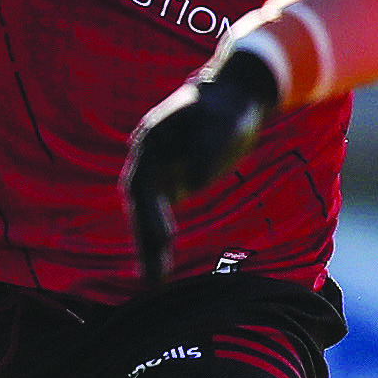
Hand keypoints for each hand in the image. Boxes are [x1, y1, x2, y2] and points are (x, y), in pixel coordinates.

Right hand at [123, 43, 283, 286]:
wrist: (237, 96)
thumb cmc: (229, 108)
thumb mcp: (222, 124)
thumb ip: (206, 151)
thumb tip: (193, 180)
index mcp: (152, 141)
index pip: (142, 184)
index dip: (149, 214)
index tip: (162, 239)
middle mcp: (149, 159)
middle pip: (140, 206)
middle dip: (145, 240)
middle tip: (152, 275)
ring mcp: (160, 172)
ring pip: (147, 216)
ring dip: (149, 247)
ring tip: (154, 282)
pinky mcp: (174, 184)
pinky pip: (161, 217)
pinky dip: (160, 241)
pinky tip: (162, 266)